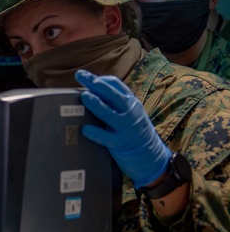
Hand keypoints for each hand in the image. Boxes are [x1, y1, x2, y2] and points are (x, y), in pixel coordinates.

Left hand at [75, 69, 169, 187]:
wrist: (152, 156)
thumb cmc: (134, 132)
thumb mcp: (129, 114)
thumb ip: (114, 105)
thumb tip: (90, 95)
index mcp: (131, 103)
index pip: (116, 85)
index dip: (100, 80)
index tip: (87, 78)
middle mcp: (130, 112)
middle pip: (113, 94)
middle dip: (96, 83)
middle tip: (80, 75)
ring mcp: (126, 127)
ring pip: (110, 113)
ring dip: (96, 104)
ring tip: (83, 96)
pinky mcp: (121, 143)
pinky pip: (107, 137)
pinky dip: (96, 133)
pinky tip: (84, 129)